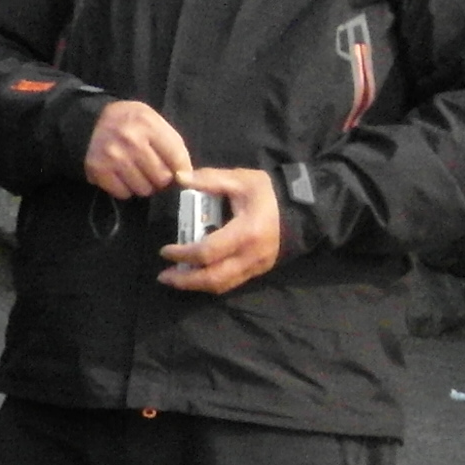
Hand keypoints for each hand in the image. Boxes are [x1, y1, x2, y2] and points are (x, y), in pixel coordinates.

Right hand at [83, 98, 194, 199]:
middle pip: (161, 178)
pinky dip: (125, 189)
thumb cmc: (130, 123)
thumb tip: (186, 177)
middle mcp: (131, 140)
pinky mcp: (98, 170)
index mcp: (149, 125)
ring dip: (143, 185)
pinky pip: (123, 193)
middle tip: (152, 170)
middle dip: (160, 178)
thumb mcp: (154, 123)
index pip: (177, 159)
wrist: (90, 121)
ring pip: (143, 189)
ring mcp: (113, 156)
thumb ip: (173, 146)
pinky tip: (122, 176)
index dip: (181, 170)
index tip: (176, 171)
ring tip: (136, 172)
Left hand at [158, 163, 283, 293]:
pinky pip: (231, 284)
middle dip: (185, 280)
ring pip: (222, 285)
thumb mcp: (240, 180)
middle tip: (163, 276)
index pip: (208, 251)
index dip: (183, 254)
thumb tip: (179, 178)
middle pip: (214, 278)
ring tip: (174, 279)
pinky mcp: (258, 271)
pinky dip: (210, 283)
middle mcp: (251, 256)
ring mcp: (256, 266)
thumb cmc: (268, 194)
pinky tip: (195, 278)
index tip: (164, 251)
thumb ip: (209, 179)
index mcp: (246, 232)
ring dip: (195, 286)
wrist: (301, 210)